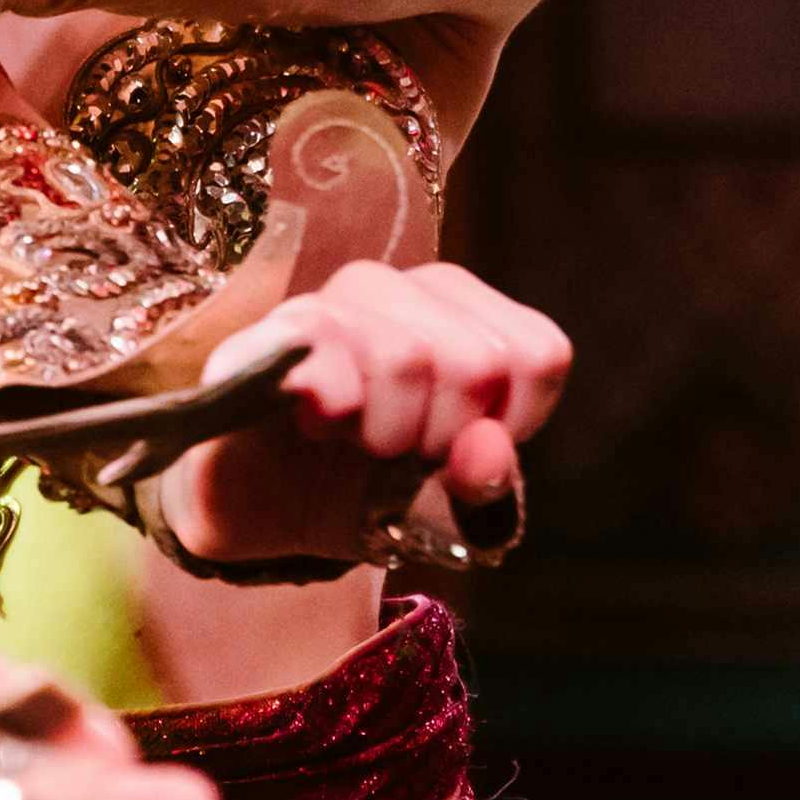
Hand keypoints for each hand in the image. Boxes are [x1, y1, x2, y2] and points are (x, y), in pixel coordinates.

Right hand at [154, 262, 568, 575]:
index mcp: (464, 314)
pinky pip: (321, 346)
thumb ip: (485, 485)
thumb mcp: (445, 507)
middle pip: (477, 360)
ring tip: (355, 442)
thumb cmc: (364, 488)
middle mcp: (404, 289)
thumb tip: (486, 452)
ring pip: (406, 354)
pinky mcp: (271, 330)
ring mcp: (335, 302)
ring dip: (386, 431)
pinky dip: (332, 408)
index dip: (513, 422)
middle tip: (399, 455)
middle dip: (443, 437)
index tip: (463, 451)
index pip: (537, 352)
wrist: (262, 509)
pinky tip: (316, 425)